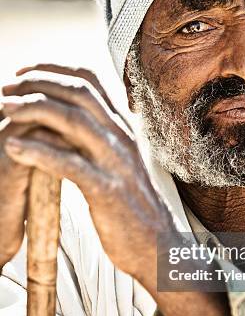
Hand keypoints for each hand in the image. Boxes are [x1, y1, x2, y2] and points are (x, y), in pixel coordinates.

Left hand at [1, 64, 172, 282]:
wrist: (158, 245)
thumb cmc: (130, 207)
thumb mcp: (117, 163)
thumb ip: (96, 140)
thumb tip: (62, 123)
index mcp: (122, 129)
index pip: (89, 81)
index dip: (53, 70)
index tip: (23, 74)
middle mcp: (121, 138)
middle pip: (78, 93)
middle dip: (37, 84)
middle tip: (5, 88)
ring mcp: (116, 163)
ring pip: (74, 121)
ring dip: (33, 109)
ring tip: (4, 109)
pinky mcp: (107, 190)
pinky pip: (70, 164)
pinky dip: (38, 152)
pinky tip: (13, 148)